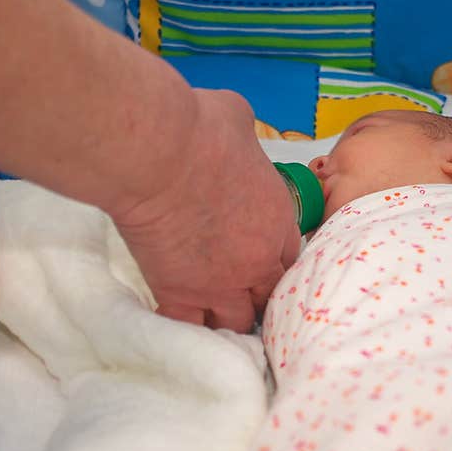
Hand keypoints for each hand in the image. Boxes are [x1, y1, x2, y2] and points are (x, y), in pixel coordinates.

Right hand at [112, 89, 300, 331]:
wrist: (161, 152)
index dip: (275, 262)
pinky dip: (188, 328)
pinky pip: (190, 328)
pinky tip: (183, 324)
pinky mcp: (180, 294)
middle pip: (269, 298)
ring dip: (229, 320)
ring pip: (236, 323)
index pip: (290, 259)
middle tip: (239, 292)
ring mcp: (220, 283)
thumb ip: (244, 140)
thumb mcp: (240, 122)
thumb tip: (230, 129)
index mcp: (279, 221)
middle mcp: (257, 260)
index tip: (260, 260)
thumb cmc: (203, 129)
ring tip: (214, 313)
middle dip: (257, 298)